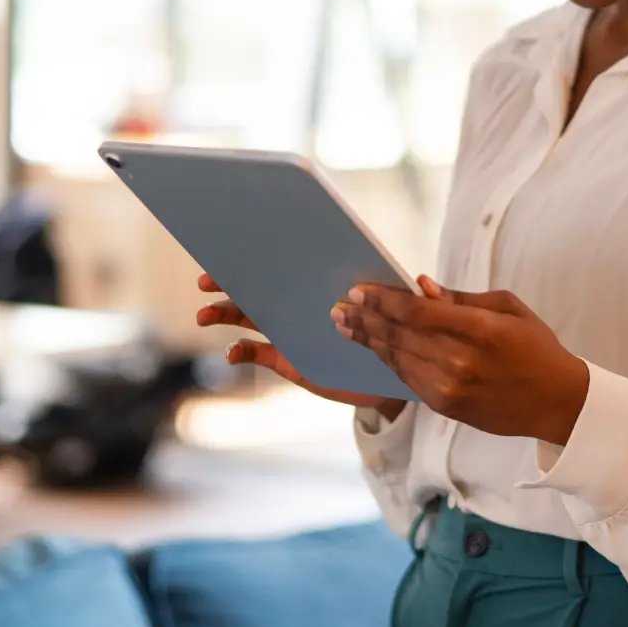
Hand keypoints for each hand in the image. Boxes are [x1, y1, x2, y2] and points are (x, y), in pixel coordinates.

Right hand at [195, 273, 404, 414]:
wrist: (385, 378)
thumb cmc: (389, 336)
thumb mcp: (399, 313)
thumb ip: (407, 298)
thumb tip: (423, 282)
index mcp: (318, 284)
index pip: (284, 264)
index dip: (259, 256)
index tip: (234, 248)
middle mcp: (298, 304)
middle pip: (257, 287)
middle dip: (227, 283)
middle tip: (205, 281)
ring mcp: (288, 332)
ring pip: (248, 318)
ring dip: (224, 314)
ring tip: (204, 316)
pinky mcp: (287, 361)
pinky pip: (256, 353)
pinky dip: (239, 351)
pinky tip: (231, 353)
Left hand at [335, 277, 588, 444]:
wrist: (556, 402)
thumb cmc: (536, 348)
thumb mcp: (508, 308)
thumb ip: (462, 299)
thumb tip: (421, 286)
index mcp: (480, 331)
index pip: (416, 312)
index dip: (383, 301)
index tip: (360, 290)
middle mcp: (460, 362)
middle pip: (399, 335)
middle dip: (365, 319)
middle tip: (340, 306)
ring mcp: (450, 388)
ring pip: (397, 358)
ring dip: (368, 340)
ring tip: (345, 325)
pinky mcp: (445, 406)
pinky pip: (407, 378)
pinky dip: (388, 360)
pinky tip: (374, 347)